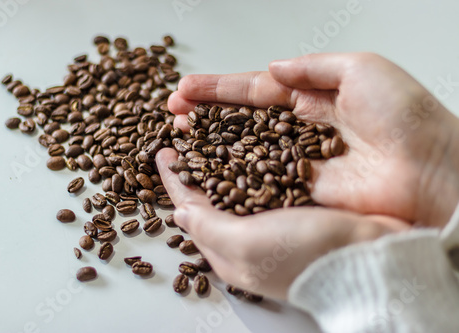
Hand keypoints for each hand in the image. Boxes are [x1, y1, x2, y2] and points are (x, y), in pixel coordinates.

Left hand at [156, 148, 408, 298]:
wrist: (366, 256)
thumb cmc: (303, 255)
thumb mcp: (246, 246)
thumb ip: (207, 226)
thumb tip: (180, 211)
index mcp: (229, 248)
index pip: (190, 208)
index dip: (175, 179)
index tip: (163, 151)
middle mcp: (248, 233)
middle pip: (211, 193)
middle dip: (196, 162)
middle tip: (185, 133)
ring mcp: (272, 218)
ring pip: (236, 181)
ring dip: (221, 154)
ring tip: (211, 128)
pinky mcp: (296, 204)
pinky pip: (265, 177)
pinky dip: (253, 157)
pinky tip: (251, 140)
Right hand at [168, 53, 458, 227]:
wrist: (431, 170)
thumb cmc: (405, 115)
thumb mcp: (362, 68)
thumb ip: (313, 67)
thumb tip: (273, 68)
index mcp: (314, 97)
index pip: (255, 90)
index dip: (218, 90)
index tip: (184, 89)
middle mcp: (301, 130)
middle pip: (242, 121)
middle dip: (205, 115)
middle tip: (172, 113)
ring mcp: (298, 162)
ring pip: (244, 151)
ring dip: (210, 144)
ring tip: (179, 135)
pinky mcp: (301, 191)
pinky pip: (260, 181)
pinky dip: (232, 176)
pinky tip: (206, 170)